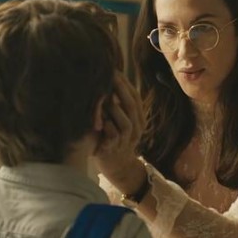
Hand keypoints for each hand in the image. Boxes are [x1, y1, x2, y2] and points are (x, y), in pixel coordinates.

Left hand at [94, 73, 144, 187]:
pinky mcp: (114, 149)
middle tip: (110, 75)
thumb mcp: (119, 120)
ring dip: (114, 108)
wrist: (117, 167)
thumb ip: (117, 104)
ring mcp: (126, 140)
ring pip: (126, 121)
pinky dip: (107, 126)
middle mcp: (136, 128)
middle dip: (120, 89)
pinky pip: (114, 136)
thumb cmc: (113, 138)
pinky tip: (99, 119)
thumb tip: (109, 80)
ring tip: (104, 96)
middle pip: (132, 106)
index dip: (125, 83)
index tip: (114, 70)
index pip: (136, 97)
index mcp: (138, 119)